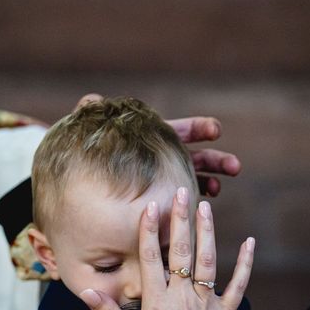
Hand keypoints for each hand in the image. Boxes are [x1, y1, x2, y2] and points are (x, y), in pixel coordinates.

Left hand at [74, 94, 241, 195]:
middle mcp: (161, 161)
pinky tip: (194, 210)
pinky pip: (179, 203)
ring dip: (211, 182)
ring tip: (218, 189)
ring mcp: (162, 183)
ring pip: (194, 181)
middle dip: (217, 160)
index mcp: (151, 141)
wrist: (75, 190)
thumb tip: (91, 98)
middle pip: (196, 157)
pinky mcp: (158, 202)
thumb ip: (90, 117)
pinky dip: (190, 204)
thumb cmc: (83, 159)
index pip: (179, 131)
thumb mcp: (87, 138)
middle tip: (234, 166)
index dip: (199, 128)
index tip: (215, 130)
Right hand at [79, 189, 269, 309]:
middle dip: (181, 220)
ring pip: (207, 260)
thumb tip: (87, 292)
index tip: (150, 206)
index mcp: (158, 303)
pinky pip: (237, 284)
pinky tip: (249, 241)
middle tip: (182, 191)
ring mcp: (206, 302)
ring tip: (206, 206)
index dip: (148, 231)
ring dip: (207, 232)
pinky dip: (244, 263)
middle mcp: (183, 296)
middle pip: (180, 251)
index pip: (150, 259)